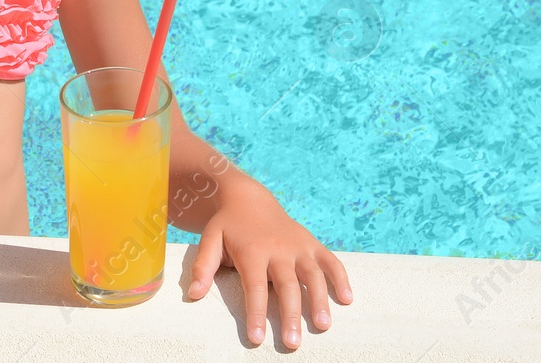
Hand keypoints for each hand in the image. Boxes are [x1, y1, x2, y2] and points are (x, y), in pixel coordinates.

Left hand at [186, 185, 352, 348]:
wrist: (248, 198)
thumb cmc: (227, 225)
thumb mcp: (210, 239)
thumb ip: (203, 266)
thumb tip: (193, 295)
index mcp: (253, 251)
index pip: (255, 287)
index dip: (256, 313)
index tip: (257, 338)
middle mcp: (279, 249)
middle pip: (287, 285)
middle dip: (291, 315)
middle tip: (292, 343)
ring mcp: (298, 246)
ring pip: (312, 274)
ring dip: (319, 300)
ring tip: (322, 325)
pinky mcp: (311, 243)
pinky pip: (330, 260)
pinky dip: (340, 277)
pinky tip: (347, 299)